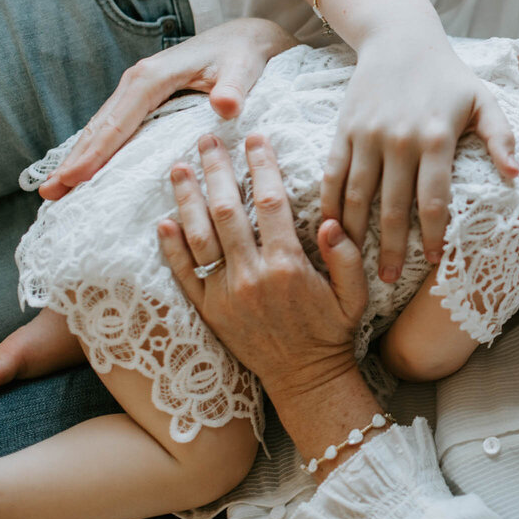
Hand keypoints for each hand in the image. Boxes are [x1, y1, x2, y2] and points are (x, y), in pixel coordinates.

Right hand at [39, 19, 296, 200]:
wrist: (244, 37)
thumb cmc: (243, 54)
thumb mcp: (243, 68)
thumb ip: (234, 88)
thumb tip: (225, 106)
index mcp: (154, 76)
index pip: (119, 120)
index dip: (96, 152)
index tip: (75, 178)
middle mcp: (138, 81)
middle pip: (100, 126)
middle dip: (75, 160)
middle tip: (50, 193)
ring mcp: (137, 90)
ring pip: (101, 128)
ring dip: (79, 158)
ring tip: (55, 191)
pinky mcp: (143, 98)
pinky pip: (114, 127)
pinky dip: (96, 150)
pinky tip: (85, 172)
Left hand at [157, 132, 367, 398]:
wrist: (306, 379)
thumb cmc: (332, 333)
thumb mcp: (356, 295)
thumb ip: (344, 256)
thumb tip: (330, 219)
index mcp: (288, 265)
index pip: (271, 203)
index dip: (262, 166)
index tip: (256, 138)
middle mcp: (252, 275)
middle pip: (227, 210)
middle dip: (216, 169)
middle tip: (207, 139)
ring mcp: (225, 294)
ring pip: (199, 237)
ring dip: (186, 199)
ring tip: (177, 167)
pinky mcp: (209, 312)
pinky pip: (183, 275)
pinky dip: (171, 248)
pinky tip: (163, 220)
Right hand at [326, 28, 518, 281]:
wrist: (400, 39)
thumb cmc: (448, 76)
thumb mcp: (483, 100)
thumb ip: (501, 137)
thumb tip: (515, 175)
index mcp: (436, 139)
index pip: (434, 200)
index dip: (433, 235)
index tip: (434, 262)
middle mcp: (399, 140)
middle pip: (392, 208)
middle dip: (390, 248)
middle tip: (388, 278)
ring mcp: (367, 136)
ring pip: (357, 197)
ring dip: (355, 235)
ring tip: (356, 264)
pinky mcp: (343, 131)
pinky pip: (332, 176)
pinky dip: (328, 205)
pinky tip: (330, 229)